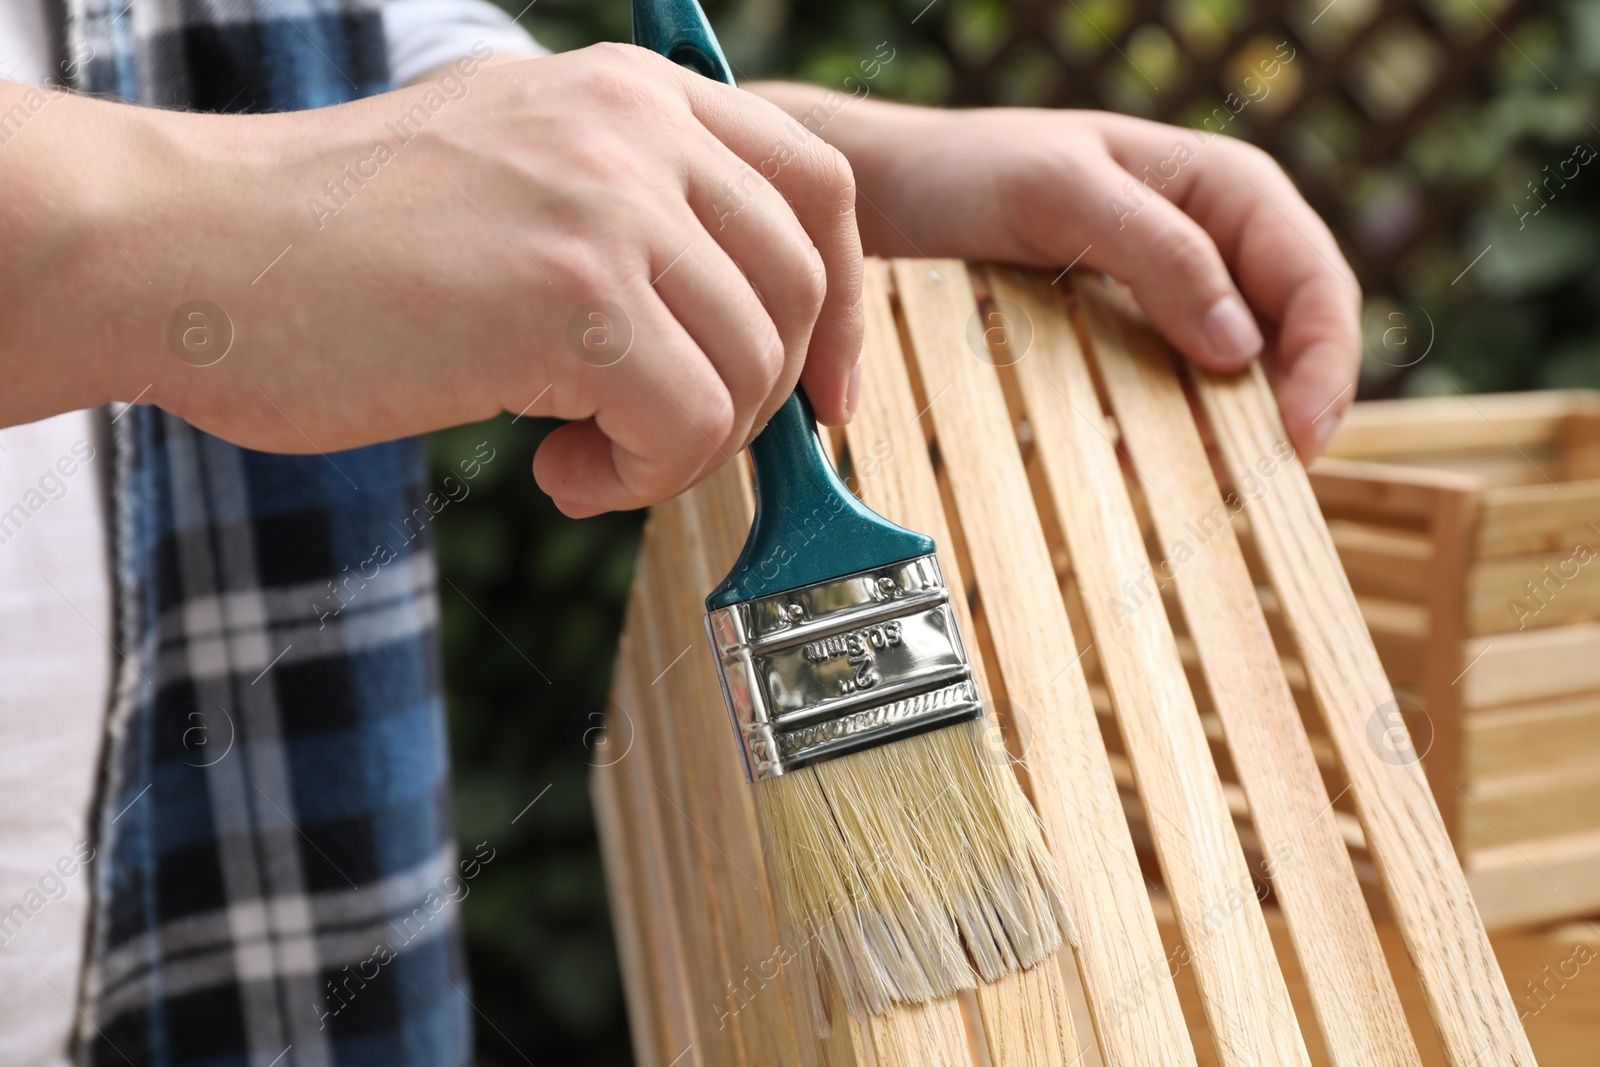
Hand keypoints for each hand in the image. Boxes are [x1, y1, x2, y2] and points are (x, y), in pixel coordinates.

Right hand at [0, 44, 862, 515]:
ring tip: (580, 450)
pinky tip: (554, 466)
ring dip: (680, 449)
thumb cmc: (338, 243)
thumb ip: (633, 218)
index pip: (818, 188)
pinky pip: (691, 427)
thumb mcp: (517, 179)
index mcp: (633, 96)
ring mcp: (608, 205)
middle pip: (802, 289)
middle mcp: (637, 130)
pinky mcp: (571, 297)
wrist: (191, 249)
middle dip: (759, 399)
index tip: (824, 398)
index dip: (842, 307)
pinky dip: (639, 478)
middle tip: (659, 439)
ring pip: (751, 371)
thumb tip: (735, 326)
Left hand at [753, 88, 1358, 457]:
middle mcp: (1217, 243)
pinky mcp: (1126, 335)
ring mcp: (1174, 294)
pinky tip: (1133, 459)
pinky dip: (1164, 431)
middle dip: (1283, 410)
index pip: (1315, 281)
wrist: (896, 193)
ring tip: (1190, 478)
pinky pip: (1170, 391)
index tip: (1302, 438)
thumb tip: (1241, 348)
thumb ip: (1157, 253)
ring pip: (1235, 378)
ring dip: (1222, 431)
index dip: (1326, 364)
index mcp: (1229, 188)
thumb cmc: (973, 169)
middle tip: (1254, 481)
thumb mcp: (1064, 193)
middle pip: (1290, 340)